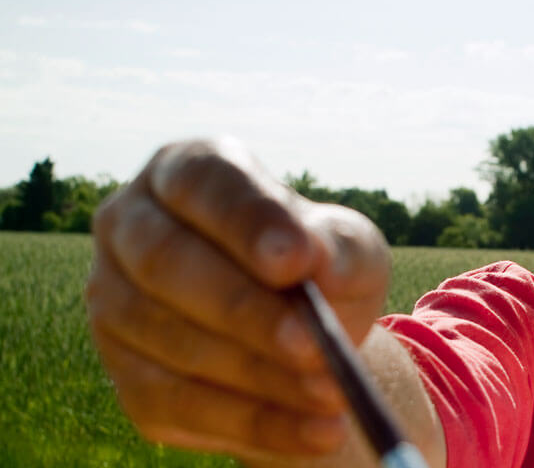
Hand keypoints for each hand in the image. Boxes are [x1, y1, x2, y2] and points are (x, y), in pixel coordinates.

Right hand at [84, 138, 391, 461]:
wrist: (305, 332)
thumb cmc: (322, 266)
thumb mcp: (348, 248)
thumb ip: (338, 247)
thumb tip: (314, 259)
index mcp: (186, 171)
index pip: (202, 182)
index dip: (246, 221)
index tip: (295, 260)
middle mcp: (131, 227)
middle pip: (166, 263)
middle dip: (245, 309)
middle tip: (313, 343)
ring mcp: (115, 304)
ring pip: (171, 341)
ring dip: (258, 374)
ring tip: (333, 393)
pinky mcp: (127, 377)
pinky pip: (179, 406)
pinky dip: (254, 424)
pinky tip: (316, 431)